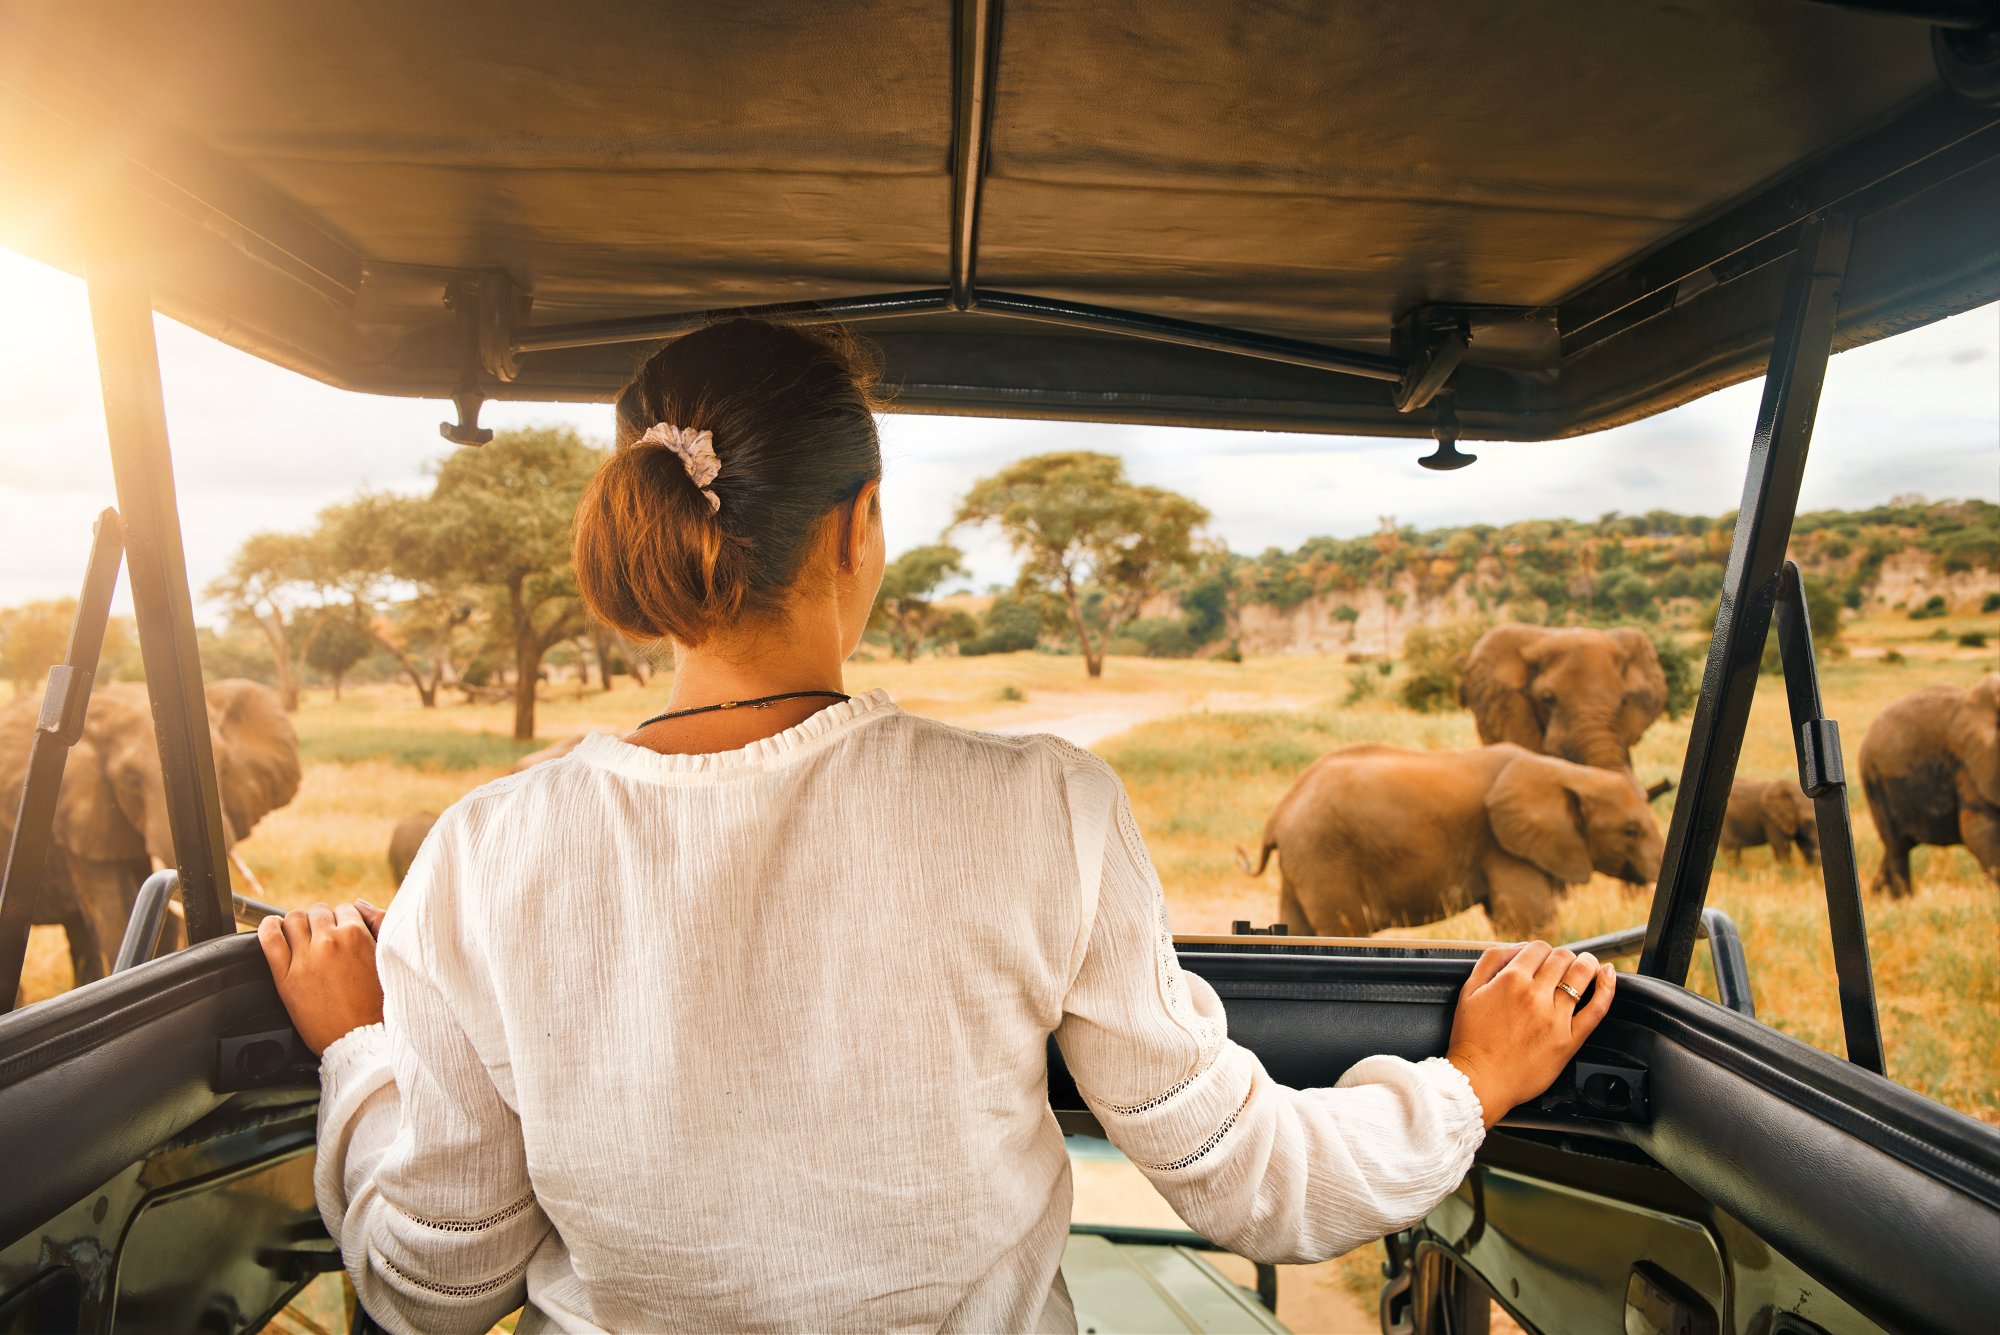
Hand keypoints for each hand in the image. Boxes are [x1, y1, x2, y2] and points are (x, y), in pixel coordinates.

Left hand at [257, 900, 387, 1055]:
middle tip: (322, 937)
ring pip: (293, 920)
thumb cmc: (379, 1004)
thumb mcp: (386, 959)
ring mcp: (306, 958)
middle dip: (320, 920)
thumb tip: (359, 905)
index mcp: (357, 935)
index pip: (344, 909)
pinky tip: (272, 929)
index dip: (342, 919)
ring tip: (300, 936)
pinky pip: (269, 939)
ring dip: (298, 923)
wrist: (361, 1040)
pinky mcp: (286, 977)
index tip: (340, 930)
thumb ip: (379, 925)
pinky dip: (267, 928)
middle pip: (318, 912)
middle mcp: (330, 941)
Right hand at [1445, 941, 1615, 1127]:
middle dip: (1563, 956)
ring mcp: (1555, 1017)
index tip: (1541, 959)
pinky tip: (1608, 975)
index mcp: (1510, 980)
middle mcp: (1535, 994)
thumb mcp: (1469, 991)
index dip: (1540, 950)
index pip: (1538, 948)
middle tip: (1562, 964)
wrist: (1480, 1080)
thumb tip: (1516, 948)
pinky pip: (1596, 1009)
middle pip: (1562, 958)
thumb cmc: (1471, 1039)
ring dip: (1587, 963)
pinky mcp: (1569, 1040)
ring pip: (1581, 975)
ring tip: (1588, 964)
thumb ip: (1491, 962)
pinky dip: (1607, 988)